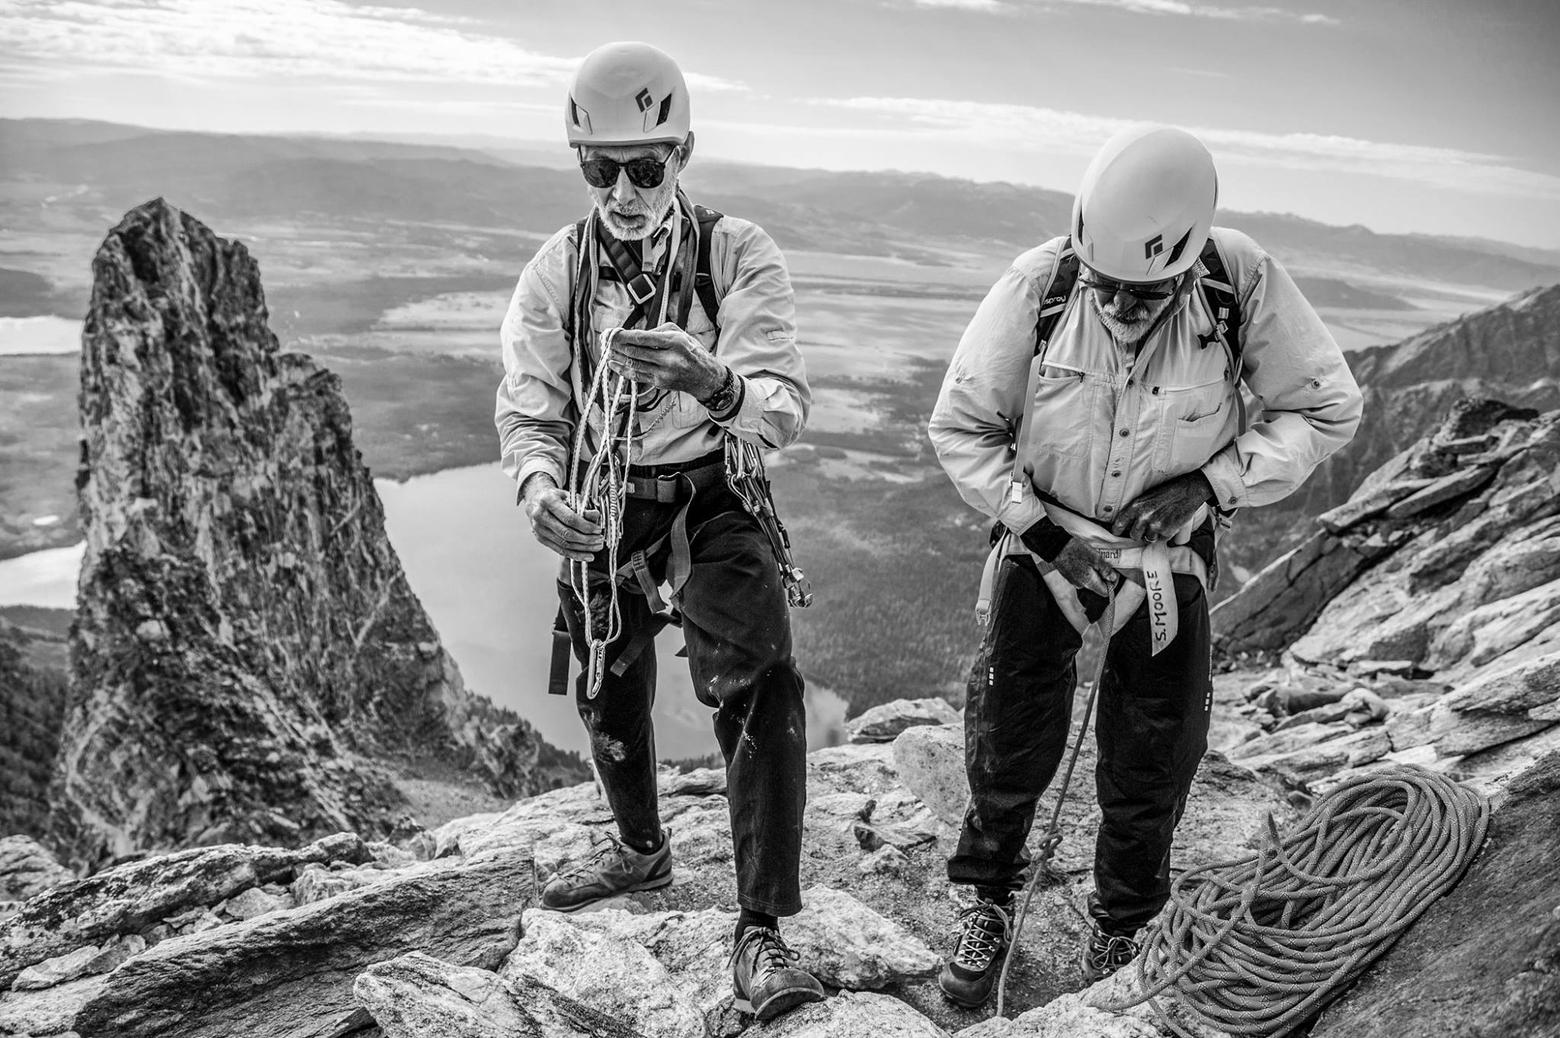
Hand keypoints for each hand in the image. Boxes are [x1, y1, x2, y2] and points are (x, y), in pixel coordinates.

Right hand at [521, 474, 603, 561]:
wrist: (535, 500)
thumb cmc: (555, 497)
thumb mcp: (568, 496)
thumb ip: (582, 506)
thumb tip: (596, 515)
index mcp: (548, 501)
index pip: (569, 518)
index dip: (585, 526)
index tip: (598, 530)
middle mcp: (540, 516)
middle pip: (566, 533)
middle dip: (586, 539)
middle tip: (599, 540)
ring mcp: (538, 529)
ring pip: (563, 544)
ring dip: (582, 548)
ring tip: (596, 548)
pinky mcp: (540, 538)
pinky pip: (559, 550)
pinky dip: (574, 554)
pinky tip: (585, 555)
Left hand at [605, 323, 724, 397]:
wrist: (705, 377)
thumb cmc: (692, 351)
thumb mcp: (680, 334)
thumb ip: (658, 331)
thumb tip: (635, 334)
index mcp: (675, 342)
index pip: (643, 338)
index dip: (625, 336)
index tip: (613, 332)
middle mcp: (669, 359)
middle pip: (636, 352)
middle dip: (617, 345)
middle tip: (606, 339)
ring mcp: (663, 373)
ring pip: (634, 364)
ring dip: (617, 357)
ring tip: (606, 350)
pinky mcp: (659, 383)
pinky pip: (637, 376)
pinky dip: (623, 370)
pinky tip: (613, 364)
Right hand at [1051, 538, 1117, 598]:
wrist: (1055, 547)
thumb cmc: (1075, 550)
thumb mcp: (1095, 557)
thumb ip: (1106, 569)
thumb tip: (1113, 578)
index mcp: (1089, 582)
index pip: (1106, 592)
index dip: (1113, 584)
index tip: (1113, 574)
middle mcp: (1081, 585)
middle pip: (1098, 586)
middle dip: (1103, 575)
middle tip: (1103, 562)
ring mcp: (1073, 581)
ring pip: (1089, 580)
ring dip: (1094, 572)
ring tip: (1092, 559)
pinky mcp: (1069, 576)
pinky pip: (1081, 576)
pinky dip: (1085, 570)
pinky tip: (1083, 559)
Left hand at [1110, 471, 1213, 542]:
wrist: (1188, 490)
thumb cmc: (1167, 492)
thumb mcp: (1146, 497)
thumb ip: (1137, 510)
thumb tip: (1128, 524)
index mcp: (1136, 506)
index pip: (1119, 523)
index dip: (1117, 530)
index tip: (1117, 534)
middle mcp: (1143, 516)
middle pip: (1134, 535)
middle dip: (1139, 533)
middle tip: (1146, 528)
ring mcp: (1155, 525)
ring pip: (1148, 539)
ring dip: (1153, 534)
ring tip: (1160, 523)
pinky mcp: (1167, 531)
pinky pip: (1162, 539)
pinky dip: (1165, 534)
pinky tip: (1169, 523)